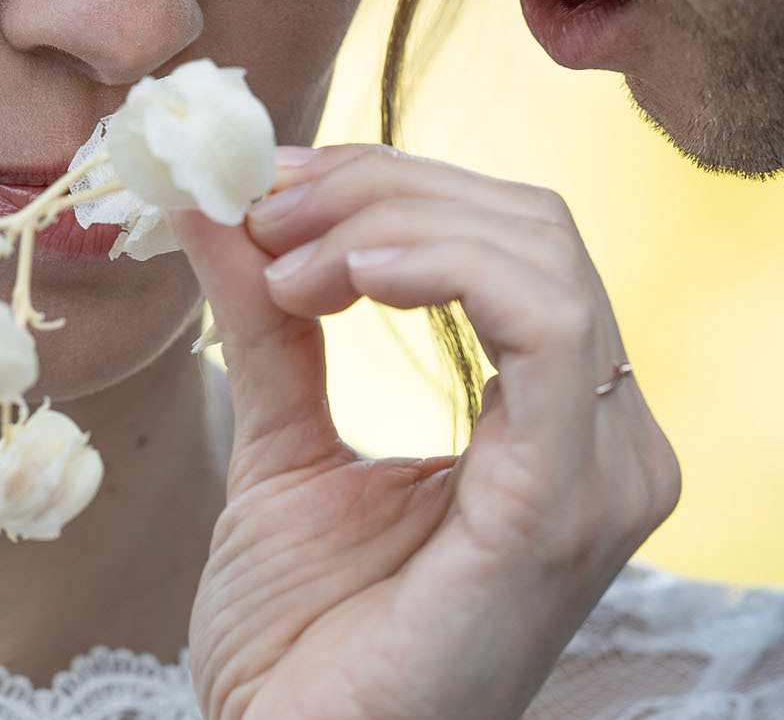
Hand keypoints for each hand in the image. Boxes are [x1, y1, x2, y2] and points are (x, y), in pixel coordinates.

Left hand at [169, 144, 679, 719]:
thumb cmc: (302, 635)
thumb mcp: (280, 435)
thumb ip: (265, 315)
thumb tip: (215, 194)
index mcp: (553, 419)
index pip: (508, 236)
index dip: (389, 184)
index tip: (270, 185)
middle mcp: (604, 437)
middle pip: (525, 224)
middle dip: (383, 189)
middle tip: (266, 206)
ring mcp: (599, 471)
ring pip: (536, 252)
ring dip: (392, 221)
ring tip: (285, 258)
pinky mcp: (564, 504)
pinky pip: (544, 325)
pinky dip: (443, 265)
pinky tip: (344, 272)